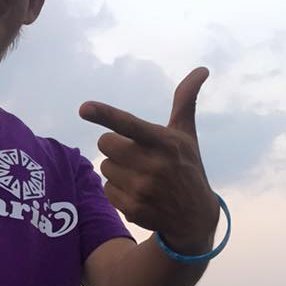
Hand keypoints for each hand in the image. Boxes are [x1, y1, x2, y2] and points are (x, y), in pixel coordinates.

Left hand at [79, 67, 219, 254]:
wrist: (194, 217)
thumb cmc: (186, 166)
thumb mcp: (186, 135)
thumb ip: (185, 101)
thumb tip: (202, 69)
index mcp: (164, 142)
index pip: (129, 124)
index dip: (105, 114)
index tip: (84, 108)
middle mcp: (153, 165)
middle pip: (105, 143)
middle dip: (115, 146)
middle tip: (135, 155)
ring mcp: (142, 189)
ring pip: (104, 167)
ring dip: (117, 169)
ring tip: (141, 176)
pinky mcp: (132, 208)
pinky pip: (106, 188)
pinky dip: (117, 190)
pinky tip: (138, 193)